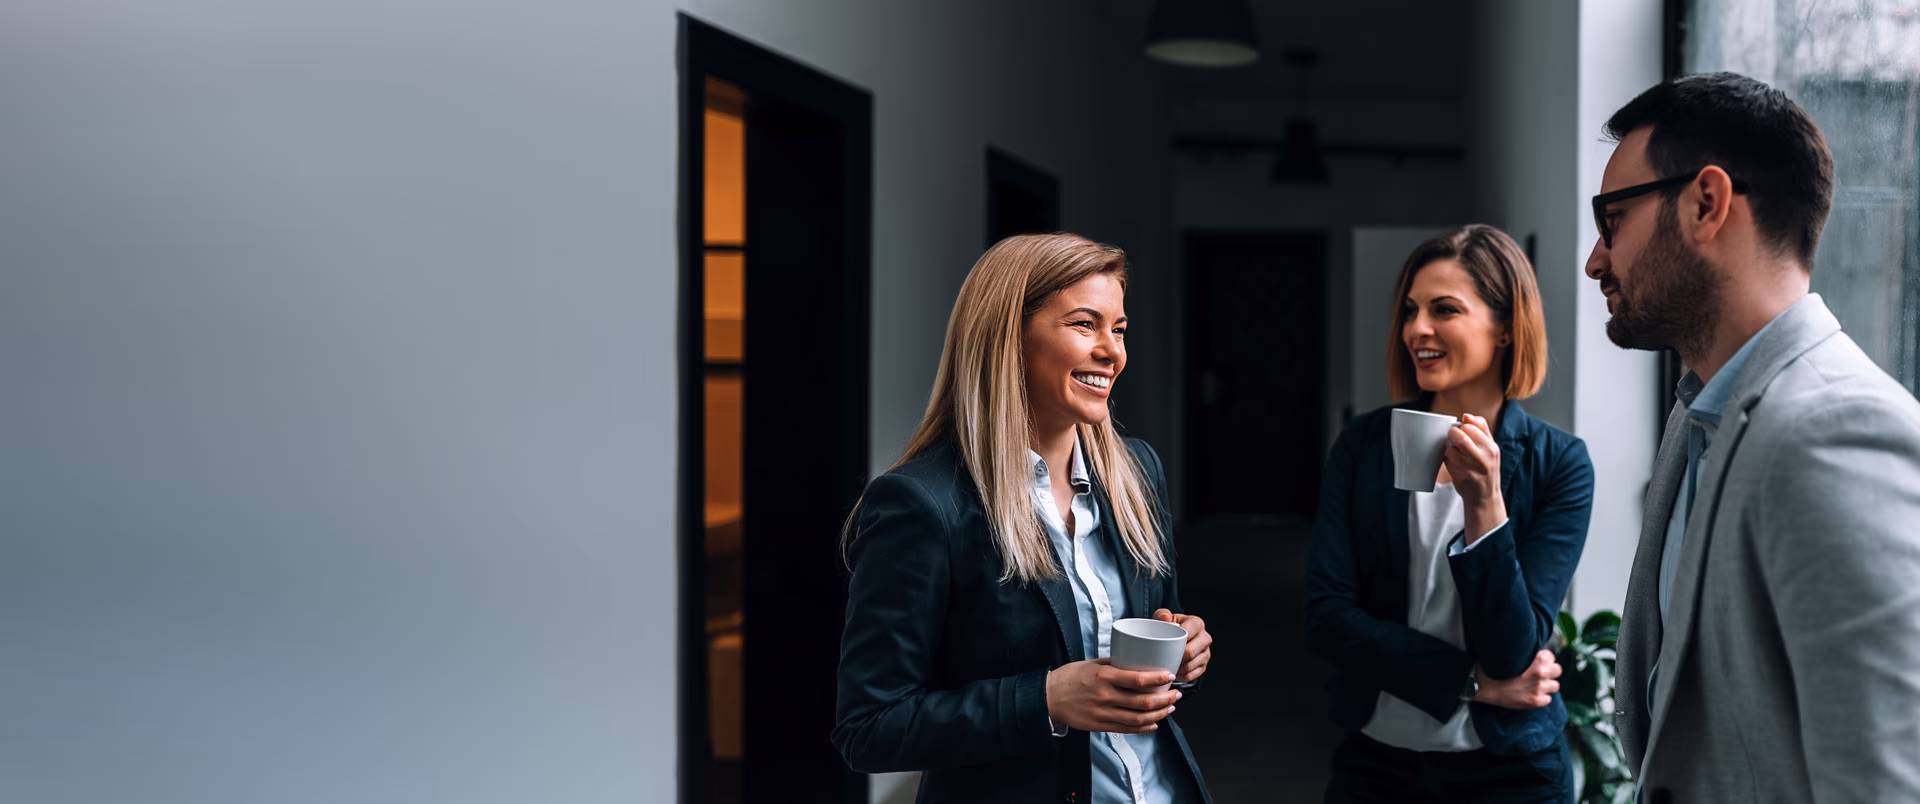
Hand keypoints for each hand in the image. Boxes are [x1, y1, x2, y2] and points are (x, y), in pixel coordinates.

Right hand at [1045, 659, 1180, 733]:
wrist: (1048, 697)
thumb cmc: (1069, 677)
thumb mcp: (1091, 664)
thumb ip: (1113, 665)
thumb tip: (1135, 662)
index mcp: (1104, 677)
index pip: (1138, 679)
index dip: (1157, 678)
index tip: (1169, 675)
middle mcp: (1105, 696)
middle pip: (1143, 702)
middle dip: (1164, 699)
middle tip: (1175, 694)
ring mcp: (1103, 713)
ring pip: (1139, 718)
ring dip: (1158, 714)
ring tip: (1169, 708)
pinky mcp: (1100, 726)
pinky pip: (1127, 729)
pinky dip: (1144, 728)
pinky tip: (1154, 724)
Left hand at [1152, 608, 1211, 682]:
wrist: (1174, 638)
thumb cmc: (1169, 628)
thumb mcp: (1163, 618)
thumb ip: (1162, 614)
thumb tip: (1165, 618)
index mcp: (1197, 623)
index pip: (1189, 633)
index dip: (1177, 641)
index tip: (1166, 645)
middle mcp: (1205, 638)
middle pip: (1190, 652)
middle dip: (1176, 657)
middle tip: (1164, 658)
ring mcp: (1206, 653)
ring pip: (1190, 666)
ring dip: (1177, 668)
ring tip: (1167, 666)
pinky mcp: (1203, 666)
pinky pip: (1191, 675)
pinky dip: (1180, 676)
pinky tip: (1173, 672)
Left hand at [1443, 413, 1505, 538]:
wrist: (1485, 497)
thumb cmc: (1485, 470)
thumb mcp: (1490, 449)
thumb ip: (1481, 430)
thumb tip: (1467, 415)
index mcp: (1492, 448)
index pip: (1471, 426)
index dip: (1463, 427)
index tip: (1463, 432)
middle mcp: (1484, 458)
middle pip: (1460, 436)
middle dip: (1452, 435)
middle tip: (1453, 439)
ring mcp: (1472, 468)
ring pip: (1451, 448)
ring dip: (1449, 449)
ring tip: (1456, 455)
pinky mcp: (1461, 477)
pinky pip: (1447, 461)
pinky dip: (1447, 460)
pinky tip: (1455, 465)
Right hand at [1472, 650, 1560, 708]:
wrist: (1482, 683)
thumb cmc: (1494, 667)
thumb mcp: (1511, 654)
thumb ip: (1527, 654)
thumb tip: (1534, 655)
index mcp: (1538, 659)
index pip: (1551, 657)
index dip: (1544, 659)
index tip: (1538, 662)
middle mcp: (1541, 673)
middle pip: (1558, 670)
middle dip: (1550, 671)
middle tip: (1539, 673)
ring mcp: (1539, 688)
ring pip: (1555, 686)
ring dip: (1547, 685)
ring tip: (1535, 685)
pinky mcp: (1535, 701)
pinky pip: (1548, 699)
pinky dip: (1541, 697)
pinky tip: (1531, 694)